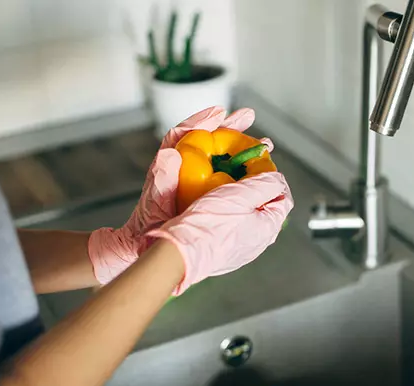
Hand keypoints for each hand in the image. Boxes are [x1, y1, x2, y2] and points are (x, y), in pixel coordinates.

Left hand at [87, 106, 273, 284]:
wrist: (150, 244)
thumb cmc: (151, 225)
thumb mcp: (155, 203)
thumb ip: (161, 180)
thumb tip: (168, 154)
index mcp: (169, 165)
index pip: (184, 135)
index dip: (201, 122)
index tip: (219, 112)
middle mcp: (183, 168)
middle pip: (208, 140)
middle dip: (229, 127)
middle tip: (248, 117)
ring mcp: (196, 179)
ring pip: (220, 156)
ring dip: (241, 146)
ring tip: (263, 142)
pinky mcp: (205, 191)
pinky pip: (226, 175)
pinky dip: (242, 170)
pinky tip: (258, 170)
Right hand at [145, 171, 292, 294]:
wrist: (178, 253)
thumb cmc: (209, 225)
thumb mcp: (243, 193)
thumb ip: (266, 183)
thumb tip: (277, 179)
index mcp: (268, 229)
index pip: (284, 199)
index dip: (274, 180)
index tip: (261, 169)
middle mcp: (257, 243)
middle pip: (265, 208)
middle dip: (255, 189)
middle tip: (240, 176)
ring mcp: (240, 250)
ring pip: (246, 218)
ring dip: (238, 201)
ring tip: (224, 188)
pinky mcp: (222, 252)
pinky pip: (230, 228)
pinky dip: (225, 214)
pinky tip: (212, 206)